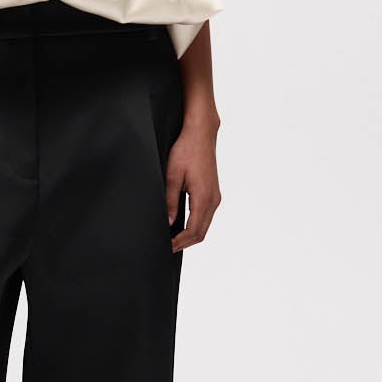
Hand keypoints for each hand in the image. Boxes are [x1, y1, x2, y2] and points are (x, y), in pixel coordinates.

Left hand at [165, 121, 219, 251]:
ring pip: (204, 226)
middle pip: (201, 233)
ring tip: (172, 238)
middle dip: (184, 243)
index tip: (166, 247)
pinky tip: (181, 225)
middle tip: (167, 247)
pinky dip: (195, 226)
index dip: (180, 242)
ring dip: (190, 236)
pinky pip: (206, 216)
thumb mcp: (172, 175)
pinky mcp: (213, 192)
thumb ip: (170, 200)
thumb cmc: (186, 150)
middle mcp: (213, 199)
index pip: (193, 231)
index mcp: (204, 197)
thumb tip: (168, 222)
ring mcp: (215, 196)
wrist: (201, 134)